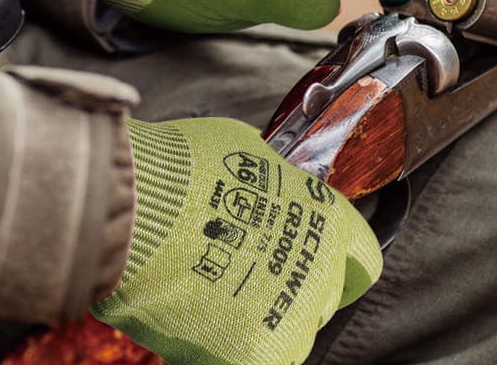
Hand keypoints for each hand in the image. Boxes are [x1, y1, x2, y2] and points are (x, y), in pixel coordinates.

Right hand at [94, 118, 381, 364]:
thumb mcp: (243, 151)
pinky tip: (193, 326)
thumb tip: (259, 179)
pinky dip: (221, 350)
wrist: (135, 208)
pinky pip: (248, 360)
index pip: (361, 259)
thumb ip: (268, 178)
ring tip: (210, 302)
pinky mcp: (254, 354)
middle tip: (242, 279)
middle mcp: (319, 271)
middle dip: (287, 291)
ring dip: (257, 325)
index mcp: (328, 221)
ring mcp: (289, 317)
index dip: (335, 263)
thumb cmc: (179, 170)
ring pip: (287, 337)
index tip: (310, 264)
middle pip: (321, 300)